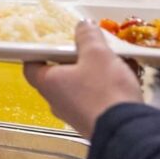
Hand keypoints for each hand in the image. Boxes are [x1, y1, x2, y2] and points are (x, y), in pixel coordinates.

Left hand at [23, 22, 141, 138]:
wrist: (129, 132)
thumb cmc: (105, 92)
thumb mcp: (97, 54)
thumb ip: (88, 37)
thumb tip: (83, 26)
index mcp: (48, 83)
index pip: (31, 65)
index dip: (38, 51)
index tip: (49, 41)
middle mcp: (56, 102)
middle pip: (56, 75)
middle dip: (69, 60)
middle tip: (83, 47)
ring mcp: (74, 115)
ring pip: (76, 87)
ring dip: (89, 73)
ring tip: (106, 61)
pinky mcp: (92, 122)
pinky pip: (93, 100)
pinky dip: (102, 88)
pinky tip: (119, 80)